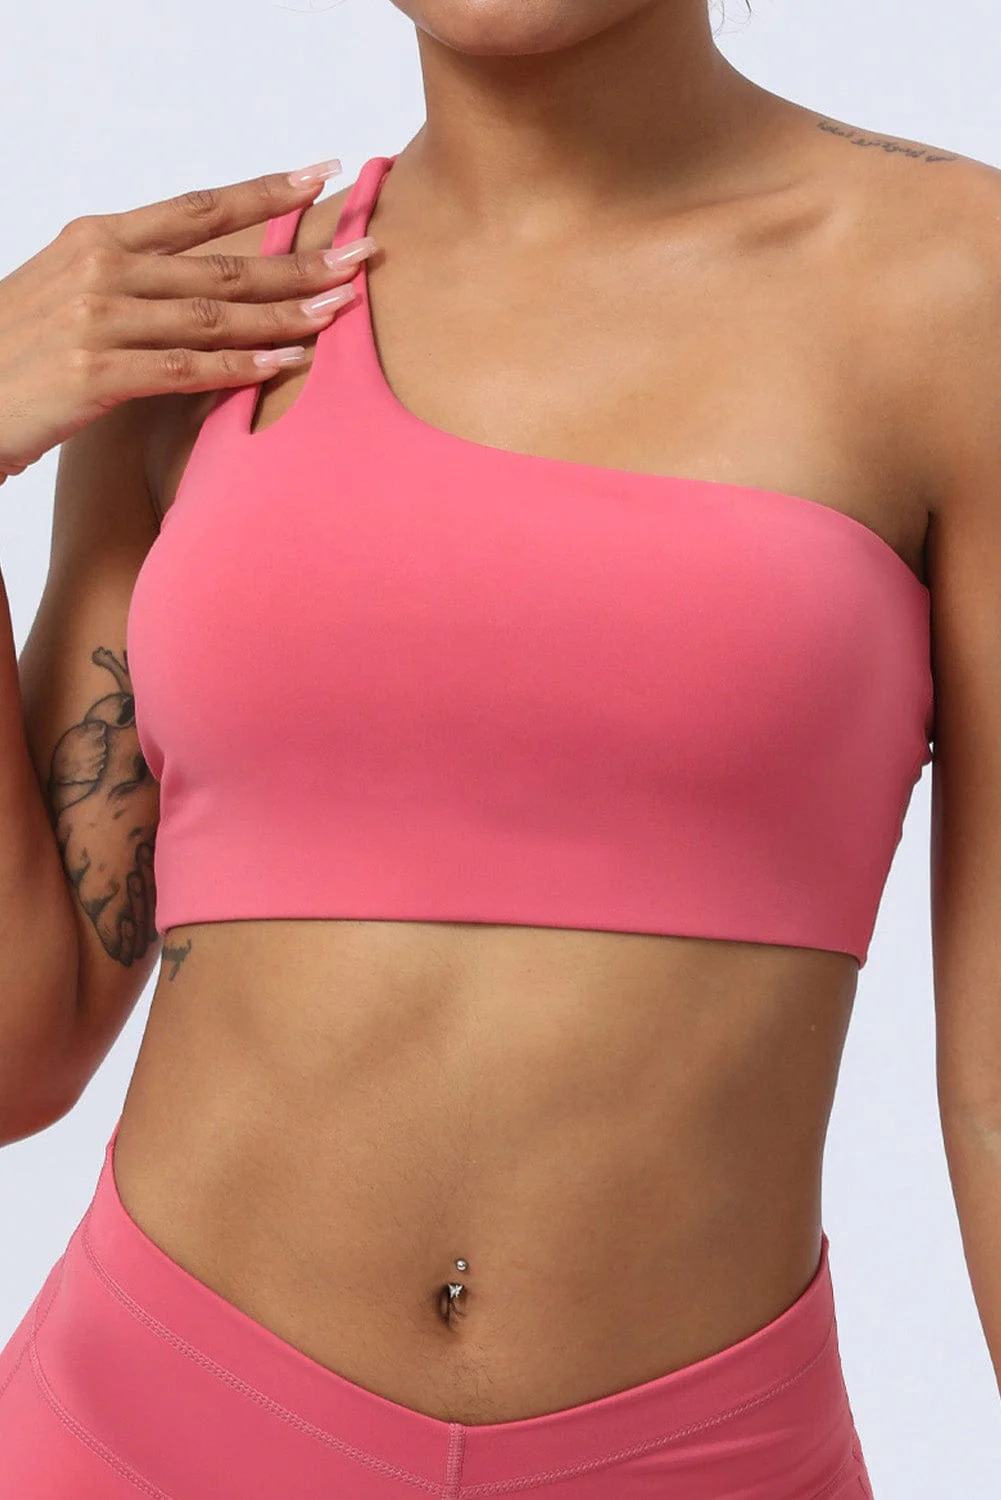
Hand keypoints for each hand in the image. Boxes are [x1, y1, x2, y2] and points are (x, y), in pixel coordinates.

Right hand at [0, 158, 373, 481]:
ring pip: (213, 313)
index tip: (320, 176)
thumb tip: (202, 281)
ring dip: (285, 312)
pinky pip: (185, 369)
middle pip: (220, 261)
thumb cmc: (18, 352)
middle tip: (362, 253)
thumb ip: (132, 281)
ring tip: (341, 309)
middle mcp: (99, 269)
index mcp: (95, 239)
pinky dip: (241, 366)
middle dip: (299, 257)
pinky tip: (286, 363)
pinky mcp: (93, 376)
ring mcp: (95, 320)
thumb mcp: (68, 294)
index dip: (262, 192)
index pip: (195, 208)